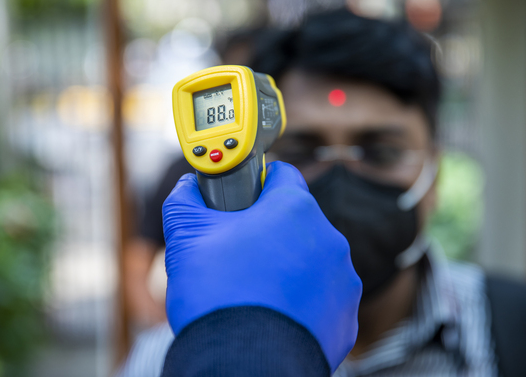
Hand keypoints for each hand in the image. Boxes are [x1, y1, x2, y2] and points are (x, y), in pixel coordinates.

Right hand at [162, 161, 361, 369]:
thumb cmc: (217, 296)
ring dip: (288, 266)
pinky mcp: (344, 316)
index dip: (257, 182)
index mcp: (294, 209)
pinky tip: (273, 312)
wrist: (241, 363)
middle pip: (295, 220)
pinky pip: (321, 296)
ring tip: (254, 288)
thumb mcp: (186, 237)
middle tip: (239, 252)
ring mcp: (342, 280)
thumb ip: (186, 199)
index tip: (241, 198)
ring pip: (310, 259)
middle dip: (269, 231)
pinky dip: (301, 300)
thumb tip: (188, 187)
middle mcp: (328, 239)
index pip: (281, 174)